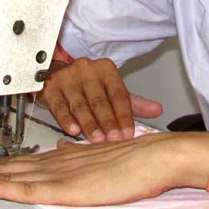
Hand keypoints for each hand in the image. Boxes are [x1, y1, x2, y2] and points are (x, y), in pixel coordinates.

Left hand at [0, 132, 208, 204]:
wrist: (159, 156)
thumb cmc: (136, 160)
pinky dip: (1, 185)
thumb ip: (76, 155)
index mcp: (62, 159)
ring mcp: (59, 174)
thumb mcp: (99, 158)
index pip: (16, 162)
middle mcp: (55, 163)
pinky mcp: (68, 186)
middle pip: (4, 165)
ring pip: (8, 174)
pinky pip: (27, 188)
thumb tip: (61, 148)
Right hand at [38, 58, 162, 141]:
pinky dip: (67, 119)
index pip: (118, 94)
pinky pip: (60, 106)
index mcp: (105, 69)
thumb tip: (157, 110)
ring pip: (80, 104)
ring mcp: (67, 78)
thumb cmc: (86, 86)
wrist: (56, 76)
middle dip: (108, 122)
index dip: (124, 115)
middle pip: (100, 100)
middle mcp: (86, 70)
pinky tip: (73, 130)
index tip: (128, 133)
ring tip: (97, 138)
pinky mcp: (51, 88)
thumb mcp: (110, 91)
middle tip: (114, 138)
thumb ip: (132, 103)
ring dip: (90, 124)